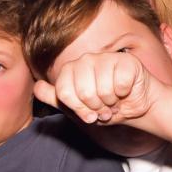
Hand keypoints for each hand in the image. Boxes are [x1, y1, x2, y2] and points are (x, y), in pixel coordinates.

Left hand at [34, 51, 165, 125]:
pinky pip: (120, 84)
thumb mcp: (78, 108)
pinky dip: (124, 94)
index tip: (87, 114)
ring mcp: (106, 58)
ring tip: (114, 101)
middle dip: (96, 108)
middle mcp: (86, 60)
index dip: (77, 109)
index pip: (63, 93)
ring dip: (111, 103)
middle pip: (83, 92)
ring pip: (103, 89)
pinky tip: (125, 92)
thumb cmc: (106, 107)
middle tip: (104, 108)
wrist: (135, 107)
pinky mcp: (126, 61)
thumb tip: (37, 88)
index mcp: (71, 70)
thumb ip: (56, 99)